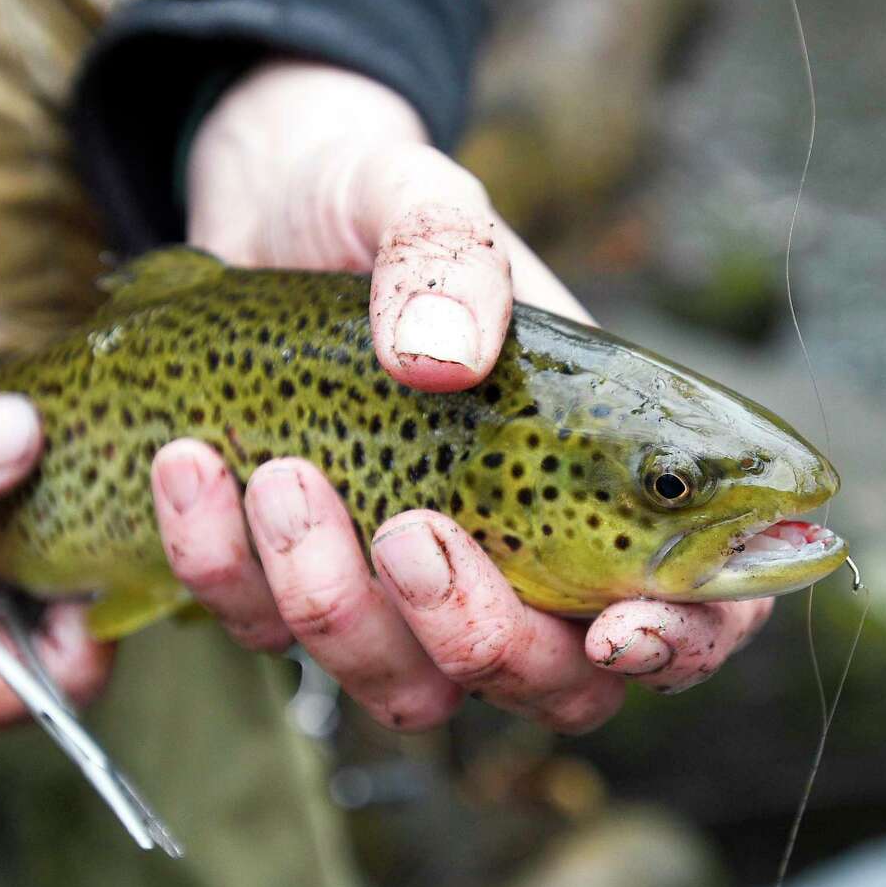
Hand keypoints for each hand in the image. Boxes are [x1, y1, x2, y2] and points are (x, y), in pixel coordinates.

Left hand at [160, 60, 771, 731]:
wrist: (258, 213)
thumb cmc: (371, 207)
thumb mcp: (416, 199)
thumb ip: (448, 256)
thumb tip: (441, 361)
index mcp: (597, 468)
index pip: (694, 607)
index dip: (682, 645)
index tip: (617, 623)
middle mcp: (515, 547)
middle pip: (548, 684)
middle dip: (477, 635)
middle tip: (412, 533)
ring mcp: (402, 581)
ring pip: (406, 688)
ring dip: (337, 606)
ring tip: (283, 478)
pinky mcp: (295, 579)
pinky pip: (267, 632)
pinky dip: (224, 566)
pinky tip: (190, 468)